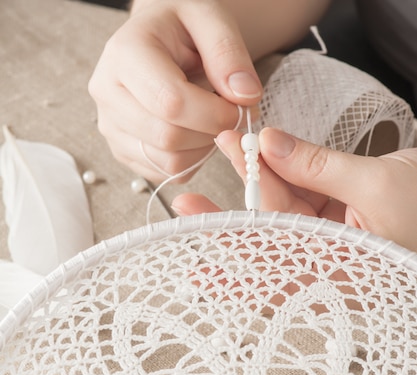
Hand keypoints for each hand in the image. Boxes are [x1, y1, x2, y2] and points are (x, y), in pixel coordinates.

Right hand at [88, 0, 261, 182]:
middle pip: (168, 138)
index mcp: (124, 54)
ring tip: (212, 118)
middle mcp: (108, 93)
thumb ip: (228, 53)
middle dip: (212, 132)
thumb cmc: (182, 26)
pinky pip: (167, 173)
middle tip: (233, 114)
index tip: (243, 106)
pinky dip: (192, 159)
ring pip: (168, 162)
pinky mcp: (122, 151)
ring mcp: (111, 127)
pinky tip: (196, 131)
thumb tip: (245, 96)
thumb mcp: (210, 18)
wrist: (157, 39)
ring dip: (204, 148)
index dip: (215, 114)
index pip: (171, 103)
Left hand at [172, 127, 416, 251]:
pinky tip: (259, 155)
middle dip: (229, 216)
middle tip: (189, 201)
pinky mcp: (331, 218)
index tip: (197, 244)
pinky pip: (297, 197)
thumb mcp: (375, 186)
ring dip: (254, 180)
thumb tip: (270, 145)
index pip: (271, 268)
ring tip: (228, 147)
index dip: (231, 253)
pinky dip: (280, 174)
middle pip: (265, 244)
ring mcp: (326, 240)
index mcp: (336, 275)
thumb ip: (318, 167)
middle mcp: (325, 264)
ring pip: (278, 213)